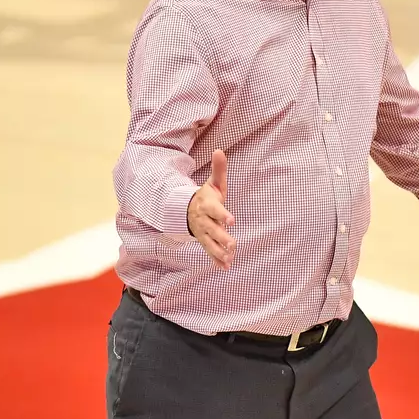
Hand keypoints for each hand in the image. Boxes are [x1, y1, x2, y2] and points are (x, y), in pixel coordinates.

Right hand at [187, 150, 235, 268]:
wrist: (185, 209)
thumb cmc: (206, 196)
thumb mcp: (213, 183)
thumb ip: (219, 169)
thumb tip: (220, 150)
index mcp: (207, 205)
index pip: (215, 210)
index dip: (223, 215)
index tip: (232, 220)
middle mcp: (203, 220)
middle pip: (213, 230)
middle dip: (222, 238)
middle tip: (233, 245)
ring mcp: (202, 232)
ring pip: (210, 243)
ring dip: (219, 252)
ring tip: (229, 259)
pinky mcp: (204, 241)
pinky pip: (209, 252)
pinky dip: (216, 260)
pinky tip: (225, 268)